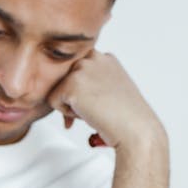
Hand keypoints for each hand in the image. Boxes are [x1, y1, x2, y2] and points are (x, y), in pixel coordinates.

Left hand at [48, 51, 164, 153]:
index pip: (77, 70)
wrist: (135, 129)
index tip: (92, 103)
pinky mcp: (71, 84)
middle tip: (90, 112)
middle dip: (71, 96)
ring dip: (70, 105)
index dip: (80, 89)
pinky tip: (87, 115)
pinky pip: (52, 101)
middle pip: (64, 77)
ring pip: (58, 89)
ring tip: (92, 113)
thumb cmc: (127, 117)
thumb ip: (94, 82)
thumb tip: (72, 91)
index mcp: (105, 58)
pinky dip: (65, 114)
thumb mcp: (111, 90)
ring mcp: (82, 69)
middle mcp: (93, 58)